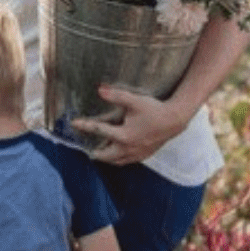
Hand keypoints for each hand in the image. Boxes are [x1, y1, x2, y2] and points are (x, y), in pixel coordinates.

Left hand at [70, 86, 186, 164]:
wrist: (174, 120)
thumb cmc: (154, 109)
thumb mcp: (134, 100)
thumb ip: (116, 95)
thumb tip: (99, 89)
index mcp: (123, 135)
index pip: (98, 130)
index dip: (85, 125)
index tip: (74, 123)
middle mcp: (128, 148)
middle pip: (105, 155)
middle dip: (95, 151)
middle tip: (87, 147)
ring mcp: (136, 154)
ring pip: (116, 161)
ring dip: (107, 157)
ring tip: (101, 152)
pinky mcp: (144, 155)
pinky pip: (127, 161)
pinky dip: (119, 159)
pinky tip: (119, 153)